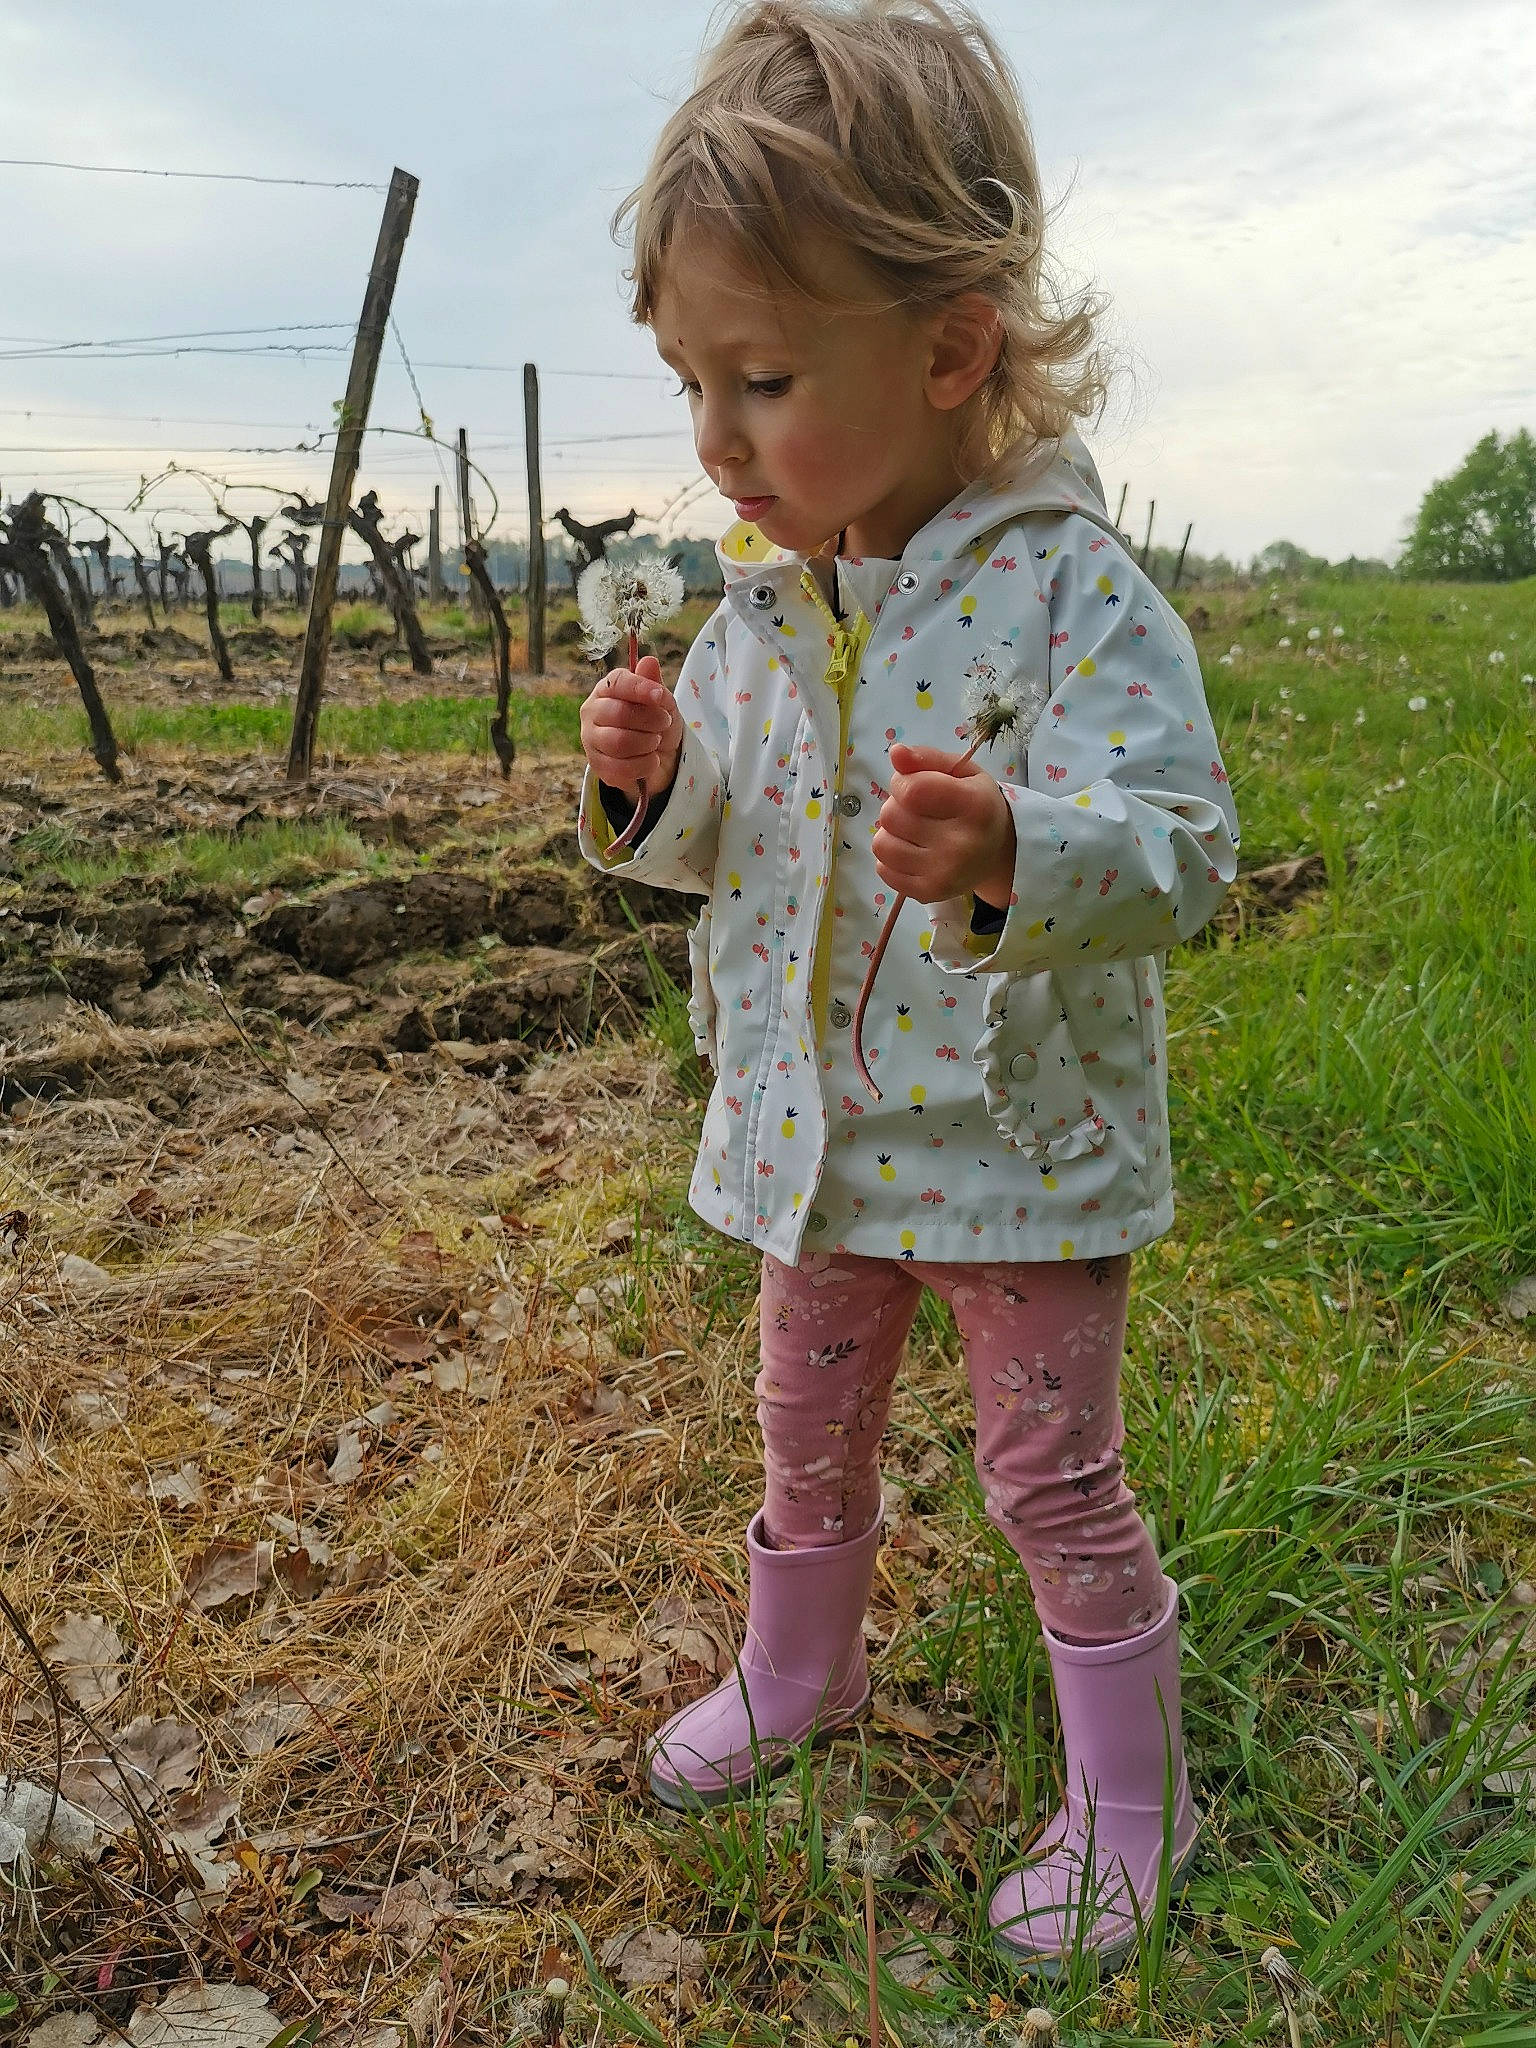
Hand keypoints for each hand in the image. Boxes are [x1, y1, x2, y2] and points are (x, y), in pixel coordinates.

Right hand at [579, 654, 682, 800]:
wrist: (658, 757)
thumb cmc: (655, 723)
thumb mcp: (662, 702)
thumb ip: (654, 684)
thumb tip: (649, 661)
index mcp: (606, 690)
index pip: (617, 683)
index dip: (640, 688)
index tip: (661, 695)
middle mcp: (592, 712)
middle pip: (619, 714)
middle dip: (650, 719)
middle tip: (664, 722)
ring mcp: (591, 740)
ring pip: (619, 742)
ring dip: (647, 743)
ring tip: (656, 741)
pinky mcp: (597, 766)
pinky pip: (621, 768)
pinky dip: (644, 765)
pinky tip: (651, 760)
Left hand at [874, 742, 1015, 906]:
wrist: (997, 851)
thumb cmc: (975, 804)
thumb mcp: (962, 772)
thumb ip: (928, 758)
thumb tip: (896, 752)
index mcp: (974, 806)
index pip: (912, 790)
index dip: (902, 783)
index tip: (912, 786)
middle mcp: (962, 844)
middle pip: (892, 816)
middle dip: (897, 807)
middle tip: (920, 811)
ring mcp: (944, 873)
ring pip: (882, 844)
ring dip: (891, 833)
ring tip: (914, 831)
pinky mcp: (929, 893)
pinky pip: (883, 869)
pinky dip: (892, 857)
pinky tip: (913, 851)